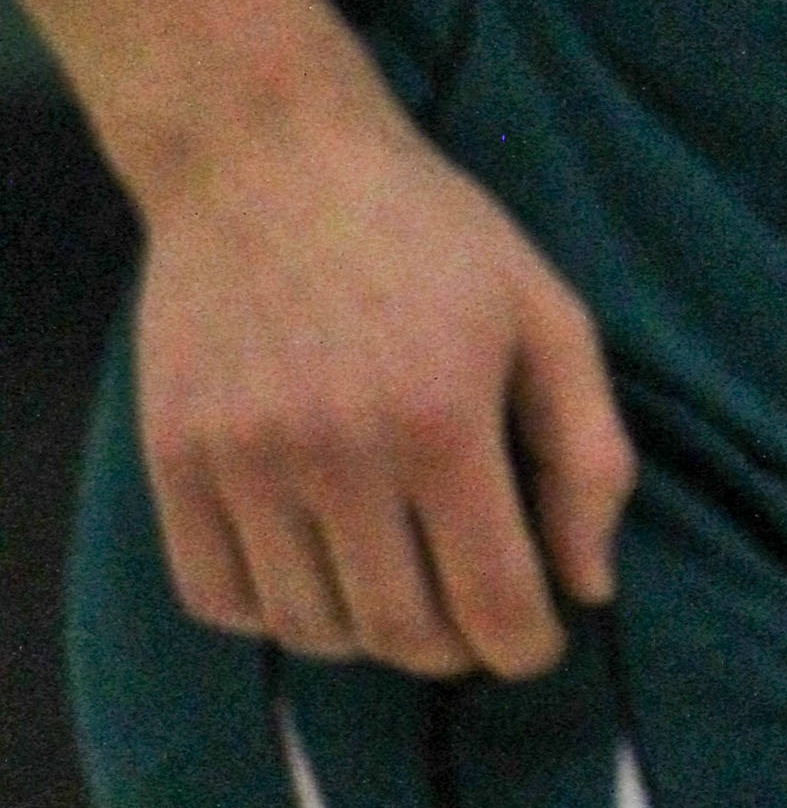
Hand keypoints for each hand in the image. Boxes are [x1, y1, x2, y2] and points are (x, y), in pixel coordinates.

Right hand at [130, 70, 636, 678]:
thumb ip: (587, 454)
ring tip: (396, 589)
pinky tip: (311, 570)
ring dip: (364, 637)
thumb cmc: (428, 233)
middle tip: (470, 620)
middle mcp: (336, 452)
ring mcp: (243, 459)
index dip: (526, 649)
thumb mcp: (546, 314)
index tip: (534, 642)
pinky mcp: (174, 457)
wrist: (266, 156)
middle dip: (453, 651)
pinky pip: (217, 597)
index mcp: (443, 420)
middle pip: (401, 633)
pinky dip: (271, 613)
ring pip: (309, 627)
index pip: (493, 603)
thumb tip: (590, 588)